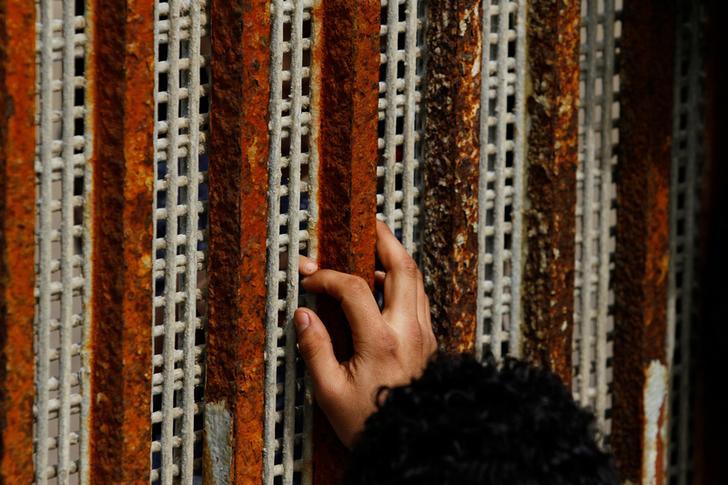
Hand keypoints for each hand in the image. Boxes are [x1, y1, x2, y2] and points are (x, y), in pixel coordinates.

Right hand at [294, 220, 436, 447]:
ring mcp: (424, 335)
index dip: (327, 276)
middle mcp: (409, 331)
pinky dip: (403, 282)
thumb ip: (316, 348)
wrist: (412, 446)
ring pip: (416, 281)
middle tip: (368, 223)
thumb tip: (304, 315)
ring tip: (374, 250)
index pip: (353, 288)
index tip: (309, 279)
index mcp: (381, 341)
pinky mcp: (430, 343)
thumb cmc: (370, 424)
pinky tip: (384, 286)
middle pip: (403, 268)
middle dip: (385, 240)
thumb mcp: (330, 392)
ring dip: (395, 259)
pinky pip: (419, 299)